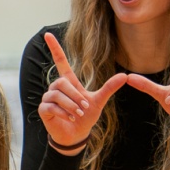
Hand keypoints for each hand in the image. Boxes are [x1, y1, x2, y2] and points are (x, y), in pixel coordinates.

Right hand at [37, 33, 130, 152]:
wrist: (77, 135)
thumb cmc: (86, 117)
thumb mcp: (99, 101)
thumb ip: (109, 88)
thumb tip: (125, 75)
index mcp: (69, 82)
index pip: (60, 61)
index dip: (55, 48)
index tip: (47, 34)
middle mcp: (56, 87)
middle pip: (61, 82)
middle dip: (75, 96)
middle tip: (84, 108)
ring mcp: (48, 98)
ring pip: (57, 94)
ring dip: (70, 105)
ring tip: (78, 114)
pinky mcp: (43, 109)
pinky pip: (51, 106)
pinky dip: (63, 112)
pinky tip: (69, 118)